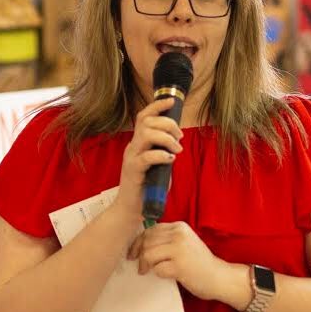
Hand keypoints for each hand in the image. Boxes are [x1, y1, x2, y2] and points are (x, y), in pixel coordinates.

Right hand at [111, 97, 182, 226]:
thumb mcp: (158, 164)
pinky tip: (170, 160)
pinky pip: (147, 157)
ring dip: (166, 138)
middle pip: (147, 122)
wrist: (131, 210)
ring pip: (147, 135)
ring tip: (176, 150)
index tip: (170, 101)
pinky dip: (162, 155)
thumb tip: (177, 139)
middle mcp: (132, 147)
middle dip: (168, 124)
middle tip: (179, 137)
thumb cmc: (147, 188)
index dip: (156, 106)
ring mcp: (131, 158)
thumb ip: (164, 150)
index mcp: (138, 143)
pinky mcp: (133, 171)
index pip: (143, 117)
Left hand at [127, 221, 222, 300]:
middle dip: (139, 255)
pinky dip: (158, 273)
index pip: (150, 230)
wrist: (219, 276)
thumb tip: (140, 244)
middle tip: (142, 266)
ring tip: (148, 271)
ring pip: (148, 254)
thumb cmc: (199, 262)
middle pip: (147, 242)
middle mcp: (179, 235)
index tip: (134, 253)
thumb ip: (167, 239)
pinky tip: (165, 275)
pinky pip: (157, 269)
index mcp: (179, 226)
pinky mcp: (179, 266)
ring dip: (146, 265)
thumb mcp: (185, 242)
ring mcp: (179, 250)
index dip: (138, 242)